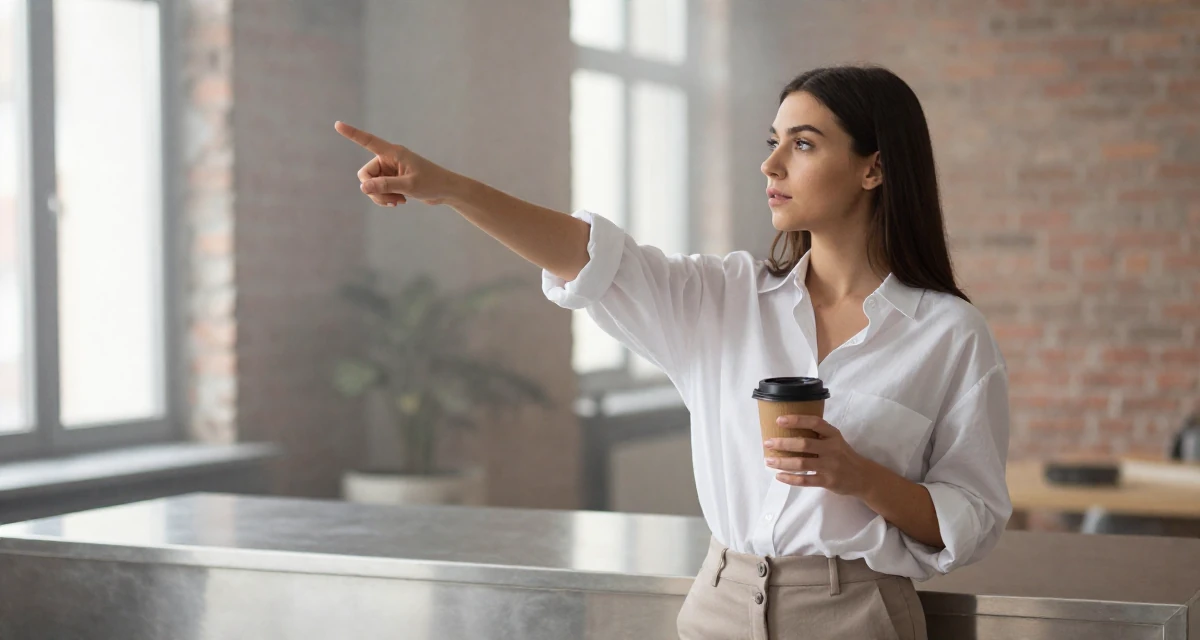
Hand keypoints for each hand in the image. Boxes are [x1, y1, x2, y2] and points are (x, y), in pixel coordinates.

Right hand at [334, 121, 460, 206]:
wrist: (446, 191)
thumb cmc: (432, 183)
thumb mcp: (409, 186)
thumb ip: (386, 186)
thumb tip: (363, 187)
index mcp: (393, 152)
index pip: (368, 141)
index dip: (352, 133)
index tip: (337, 124)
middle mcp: (389, 159)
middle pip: (365, 174)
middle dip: (373, 190)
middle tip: (390, 199)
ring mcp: (390, 170)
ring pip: (371, 185)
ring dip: (381, 196)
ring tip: (397, 202)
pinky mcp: (393, 180)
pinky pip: (379, 190)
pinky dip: (385, 198)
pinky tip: (399, 202)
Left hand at [763, 415, 874, 496]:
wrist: (863, 476)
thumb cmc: (843, 455)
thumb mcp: (835, 440)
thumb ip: (818, 435)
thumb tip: (789, 429)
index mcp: (833, 435)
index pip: (815, 423)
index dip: (797, 420)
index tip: (779, 420)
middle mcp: (832, 448)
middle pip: (804, 444)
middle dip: (783, 443)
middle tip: (768, 443)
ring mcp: (830, 466)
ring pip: (802, 463)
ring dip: (782, 462)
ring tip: (768, 461)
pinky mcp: (828, 481)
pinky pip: (806, 480)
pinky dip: (791, 479)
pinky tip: (779, 476)